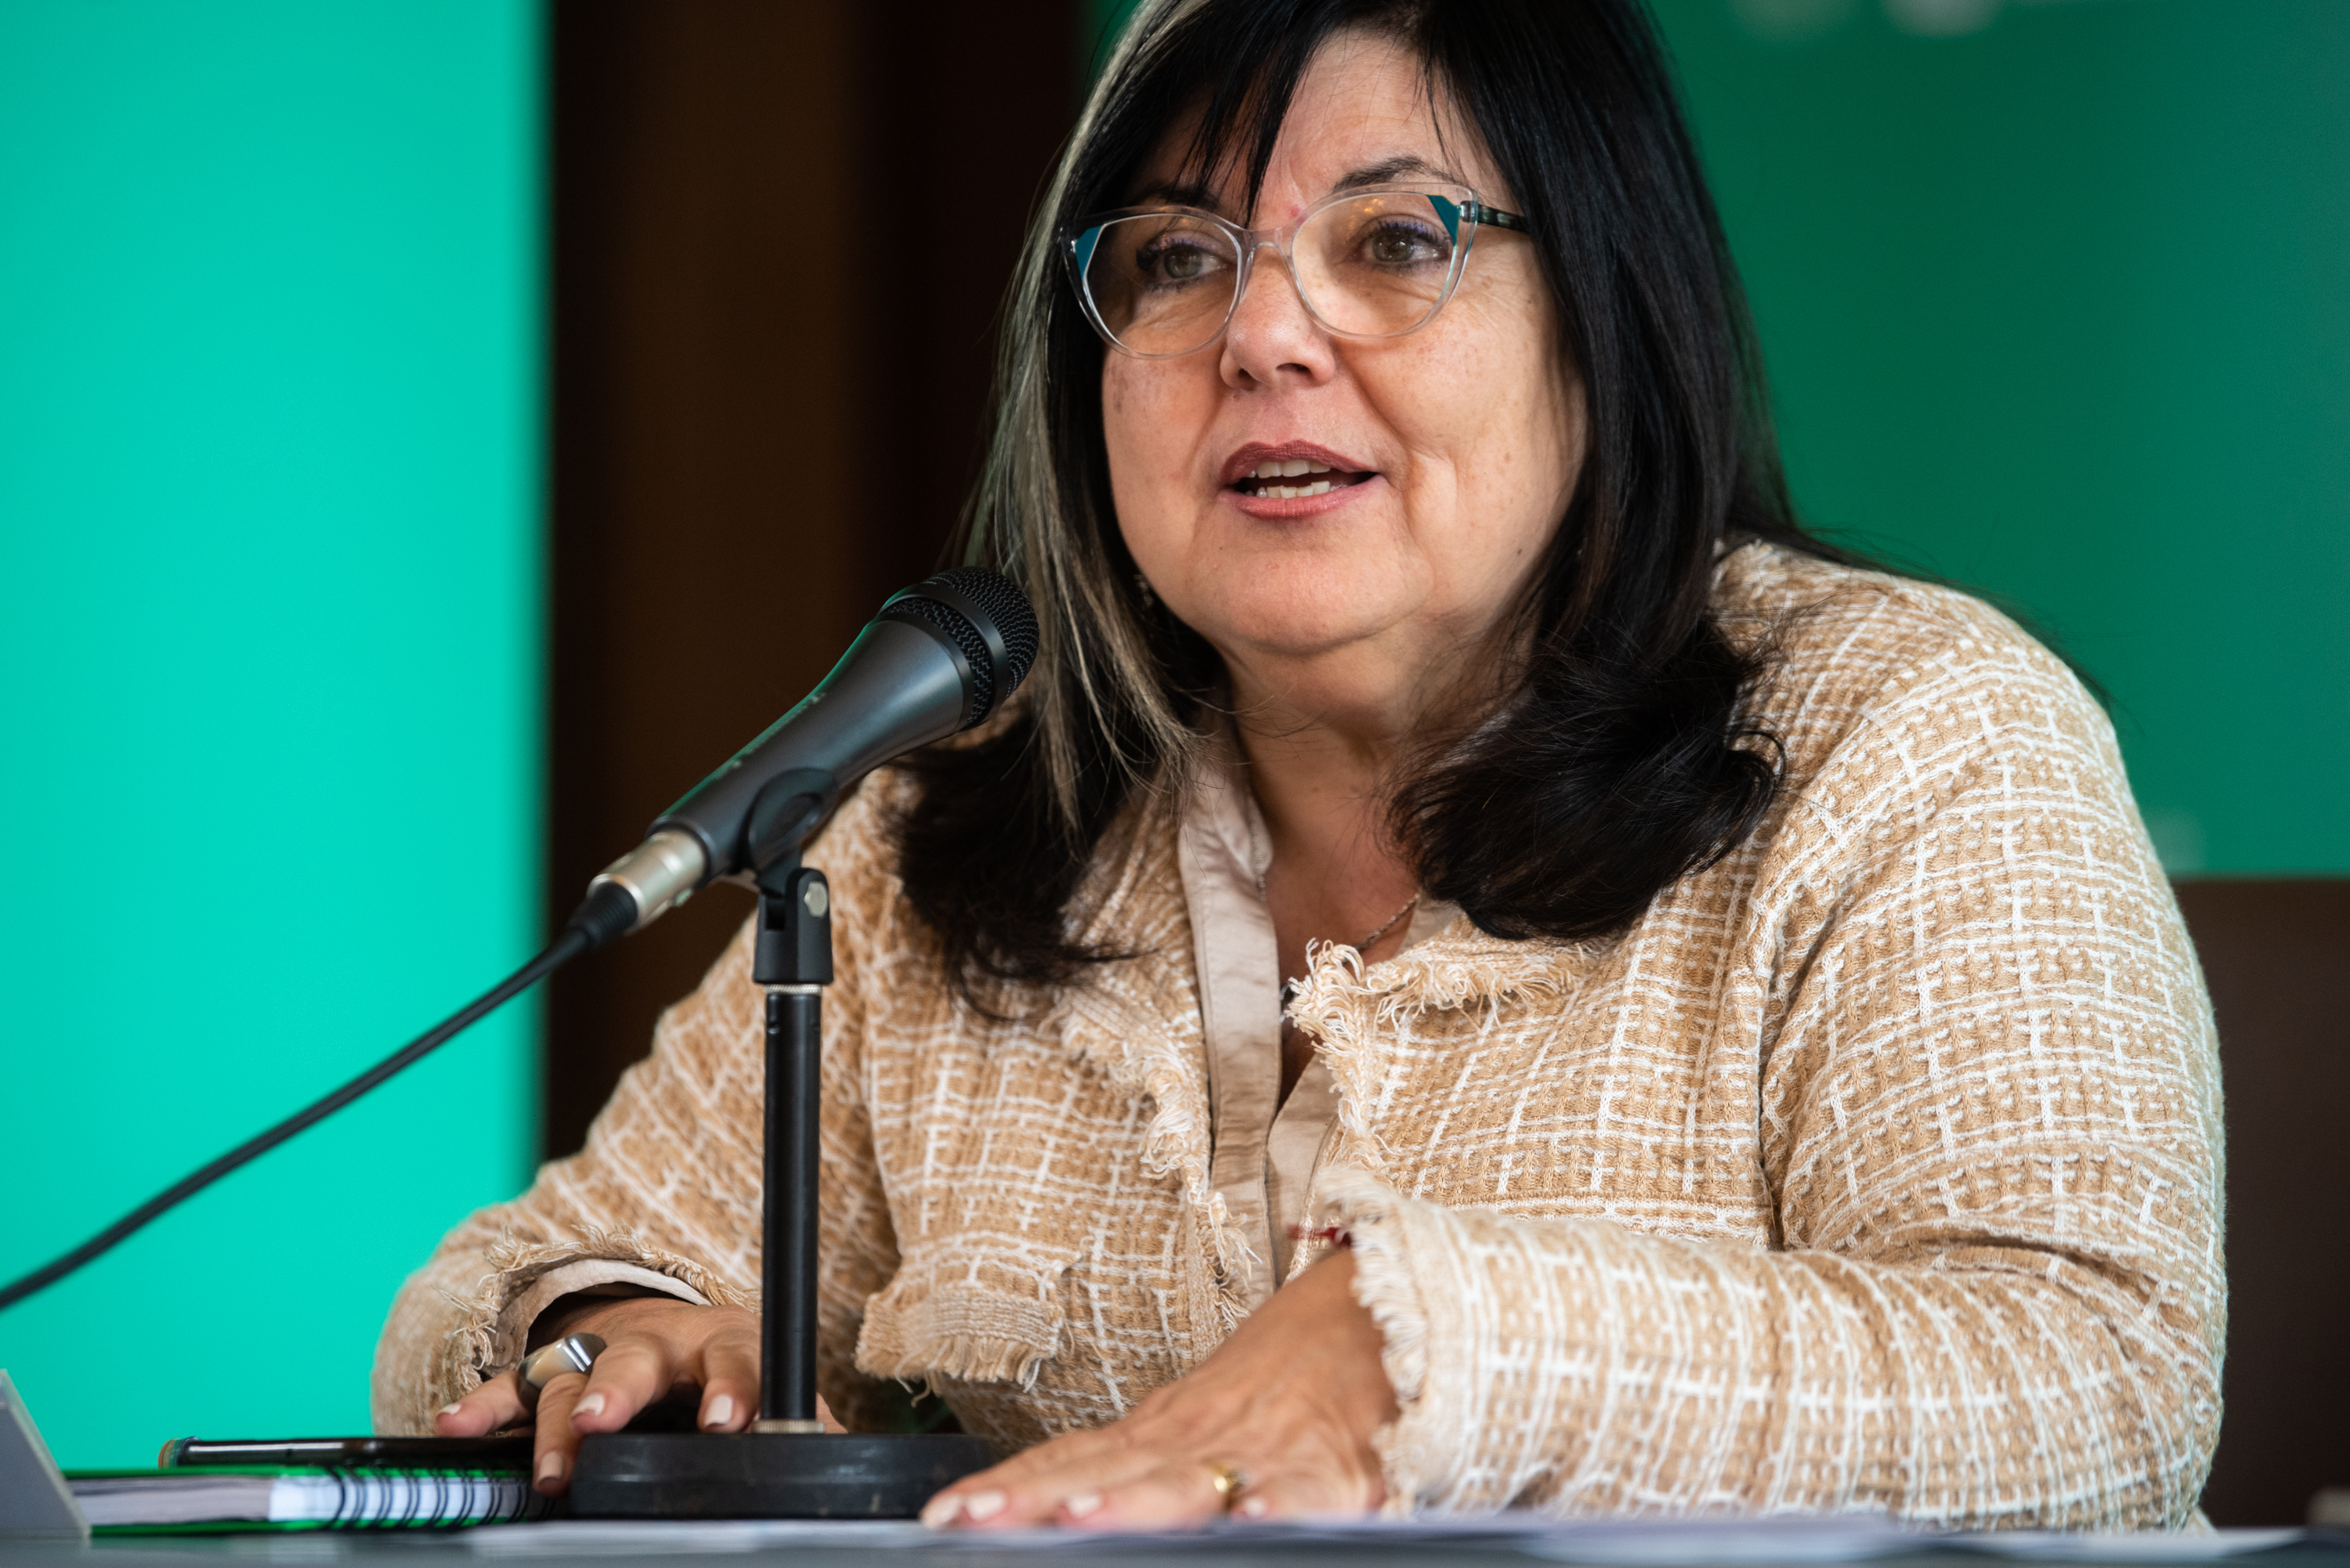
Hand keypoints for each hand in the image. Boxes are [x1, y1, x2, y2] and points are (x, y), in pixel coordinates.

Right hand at [433, 1296, 840, 1493]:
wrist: (672, 1327)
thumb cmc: (727, 1372)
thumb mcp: (769, 1388)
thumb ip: (802, 1424)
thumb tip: (840, 1464)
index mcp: (723, 1344)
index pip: (735, 1359)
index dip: (729, 1387)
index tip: (723, 1420)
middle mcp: (658, 1344)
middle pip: (636, 1360)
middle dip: (619, 1390)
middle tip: (604, 1421)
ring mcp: (599, 1355)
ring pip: (572, 1381)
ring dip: (556, 1419)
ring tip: (549, 1461)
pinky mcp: (552, 1375)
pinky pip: (511, 1389)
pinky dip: (481, 1408)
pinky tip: (453, 1428)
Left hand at [921, 1250, 1395, 1529]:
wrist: (1388, 1308)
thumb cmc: (1295, 1375)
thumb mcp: (1203, 1418)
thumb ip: (1139, 1463)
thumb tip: (1060, 1501)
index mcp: (1166, 1428)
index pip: (1070, 1461)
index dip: (1009, 1489)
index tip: (947, 1515)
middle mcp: (1200, 1437)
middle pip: (1107, 1473)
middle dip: (1038, 1502)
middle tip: (977, 1522)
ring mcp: (1264, 1450)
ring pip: (1189, 1482)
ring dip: (1132, 1502)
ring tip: (1078, 1519)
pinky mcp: (1337, 1470)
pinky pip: (1307, 1492)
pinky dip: (1280, 1503)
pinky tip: (1254, 1514)